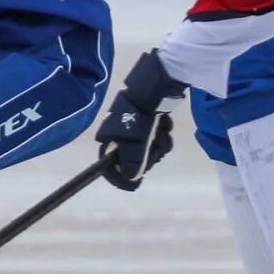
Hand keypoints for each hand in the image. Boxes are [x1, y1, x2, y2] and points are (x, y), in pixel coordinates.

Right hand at [96, 50, 185, 190]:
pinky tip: (164, 124)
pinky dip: (162, 133)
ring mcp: (134, 127)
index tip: (135, 184)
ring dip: (159, 144)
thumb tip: (131, 178)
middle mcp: (119, 134)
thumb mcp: (135, 144)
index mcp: (109, 140)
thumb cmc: (139, 118)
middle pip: (133, 159)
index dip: (121, 177)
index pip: (110, 166)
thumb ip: (133, 164)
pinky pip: (155, 135)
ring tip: (162, 134)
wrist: (152, 89)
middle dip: (148, 157)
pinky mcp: (147, 120)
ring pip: (148, 148)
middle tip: (155, 150)